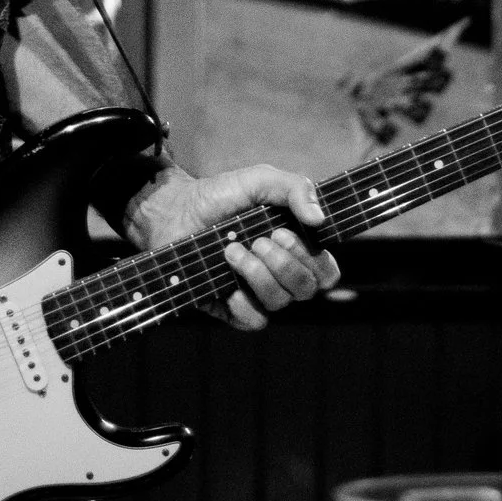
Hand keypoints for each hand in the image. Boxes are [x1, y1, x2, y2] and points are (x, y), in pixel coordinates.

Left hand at [127, 164, 341, 331]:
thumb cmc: (220, 195)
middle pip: (307, 288)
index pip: (327, 270)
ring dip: (259, 275)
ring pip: (280, 302)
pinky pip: (254, 320)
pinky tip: (227, 280)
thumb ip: (296, 189)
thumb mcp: (260, 181)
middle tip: (259, 240)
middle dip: (285, 264)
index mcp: (295, 248)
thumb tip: (319, 219)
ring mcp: (256, 293)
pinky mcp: (231, 308)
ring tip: (232, 250)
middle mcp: (280, 274)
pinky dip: (244, 302)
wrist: (174, 210)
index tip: (284, 233)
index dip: (315, 258)